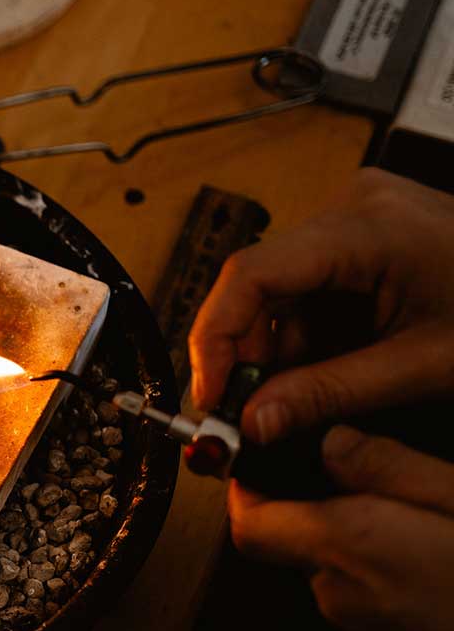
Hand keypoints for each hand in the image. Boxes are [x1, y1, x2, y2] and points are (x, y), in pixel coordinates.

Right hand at [189, 169, 453, 442]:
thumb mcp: (422, 367)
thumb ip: (328, 393)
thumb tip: (253, 422)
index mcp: (366, 227)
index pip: (251, 275)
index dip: (215, 340)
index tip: (208, 398)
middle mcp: (350, 207)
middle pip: (258, 284)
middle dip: (247, 355)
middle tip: (242, 416)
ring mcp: (354, 218)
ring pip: (278, 293)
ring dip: (277, 352)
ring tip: (292, 402)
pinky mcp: (360, 237)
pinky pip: (306, 290)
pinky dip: (305, 338)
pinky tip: (319, 372)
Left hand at [229, 425, 453, 630]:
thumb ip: (391, 469)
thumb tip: (334, 443)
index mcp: (352, 546)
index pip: (251, 523)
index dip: (246, 490)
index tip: (261, 460)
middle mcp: (344, 595)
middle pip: (296, 542)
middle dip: (325, 506)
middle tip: (383, 480)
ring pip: (339, 570)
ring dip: (365, 541)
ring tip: (431, 522)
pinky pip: (372, 600)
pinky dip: (391, 574)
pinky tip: (444, 564)